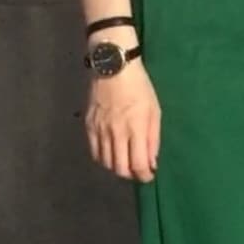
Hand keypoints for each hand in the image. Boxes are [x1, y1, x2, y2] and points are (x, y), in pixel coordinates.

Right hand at [84, 59, 160, 182]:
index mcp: (135, 129)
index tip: (149, 175)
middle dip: (131, 175)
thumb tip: (152, 163)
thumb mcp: (154, 111)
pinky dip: (103, 159)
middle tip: (137, 170)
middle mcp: (116, 133)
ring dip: (117, 168)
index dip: (144, 176)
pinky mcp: (88, 126)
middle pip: (120, 169)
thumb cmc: (139, 87)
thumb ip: (153, 139)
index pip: (138, 165)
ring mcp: (100, 130)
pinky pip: (94, 152)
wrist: (113, 67)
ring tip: (125, 162)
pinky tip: (111, 153)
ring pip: (106, 163)